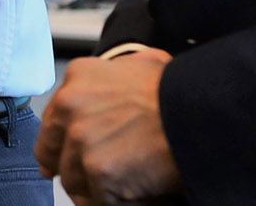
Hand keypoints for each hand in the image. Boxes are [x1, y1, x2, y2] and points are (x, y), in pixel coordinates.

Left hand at [38, 48, 184, 203]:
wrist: (203, 114)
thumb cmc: (180, 91)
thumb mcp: (143, 64)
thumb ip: (115, 74)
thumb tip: (112, 85)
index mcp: (78, 78)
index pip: (52, 122)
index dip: (59, 145)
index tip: (59, 159)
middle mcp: (71, 107)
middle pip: (56, 153)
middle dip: (71, 169)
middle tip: (93, 178)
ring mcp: (83, 140)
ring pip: (73, 181)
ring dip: (95, 189)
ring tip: (125, 186)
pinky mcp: (99, 171)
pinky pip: (98, 200)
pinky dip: (118, 202)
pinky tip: (140, 195)